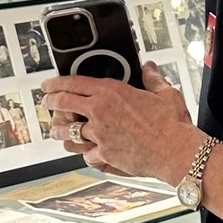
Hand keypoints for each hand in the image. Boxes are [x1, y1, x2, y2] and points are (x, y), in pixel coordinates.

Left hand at [42, 62, 195, 182]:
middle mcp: (100, 112)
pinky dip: (84, 153)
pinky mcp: (103, 154)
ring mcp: (99, 135)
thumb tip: (149, 68)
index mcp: (112, 92)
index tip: (48, 85)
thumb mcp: (164, 93)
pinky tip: (85, 152)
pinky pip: (85, 154)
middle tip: (47, 103)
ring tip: (56, 131)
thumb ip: (152, 78)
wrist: (175, 151)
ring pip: (67, 133)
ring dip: (59, 131)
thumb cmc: (172, 124)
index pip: (73, 83)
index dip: (55, 83)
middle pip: (62, 105)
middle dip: (50, 103)